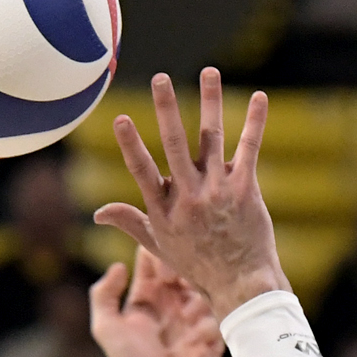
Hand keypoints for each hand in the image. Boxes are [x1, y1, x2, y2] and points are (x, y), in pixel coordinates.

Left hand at [88, 247, 223, 356]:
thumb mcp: (106, 328)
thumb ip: (103, 295)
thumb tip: (118, 265)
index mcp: (148, 294)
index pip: (155, 259)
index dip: (158, 252)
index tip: (161, 263)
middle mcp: (172, 300)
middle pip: (185, 267)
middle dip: (184, 269)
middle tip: (177, 281)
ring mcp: (195, 316)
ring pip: (205, 289)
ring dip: (196, 299)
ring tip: (186, 316)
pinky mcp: (213, 334)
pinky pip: (218, 317)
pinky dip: (207, 325)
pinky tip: (196, 340)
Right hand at [92, 68, 289, 313]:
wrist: (240, 284)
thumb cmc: (197, 265)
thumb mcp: (159, 245)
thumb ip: (130, 222)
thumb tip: (97, 211)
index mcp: (164, 209)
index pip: (142, 171)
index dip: (130, 145)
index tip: (121, 119)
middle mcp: (189, 197)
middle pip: (174, 145)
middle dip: (166, 109)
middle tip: (160, 78)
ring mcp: (218, 191)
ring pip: (211, 139)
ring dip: (210, 102)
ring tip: (209, 72)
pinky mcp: (245, 190)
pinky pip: (249, 150)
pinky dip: (254, 123)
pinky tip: (259, 97)